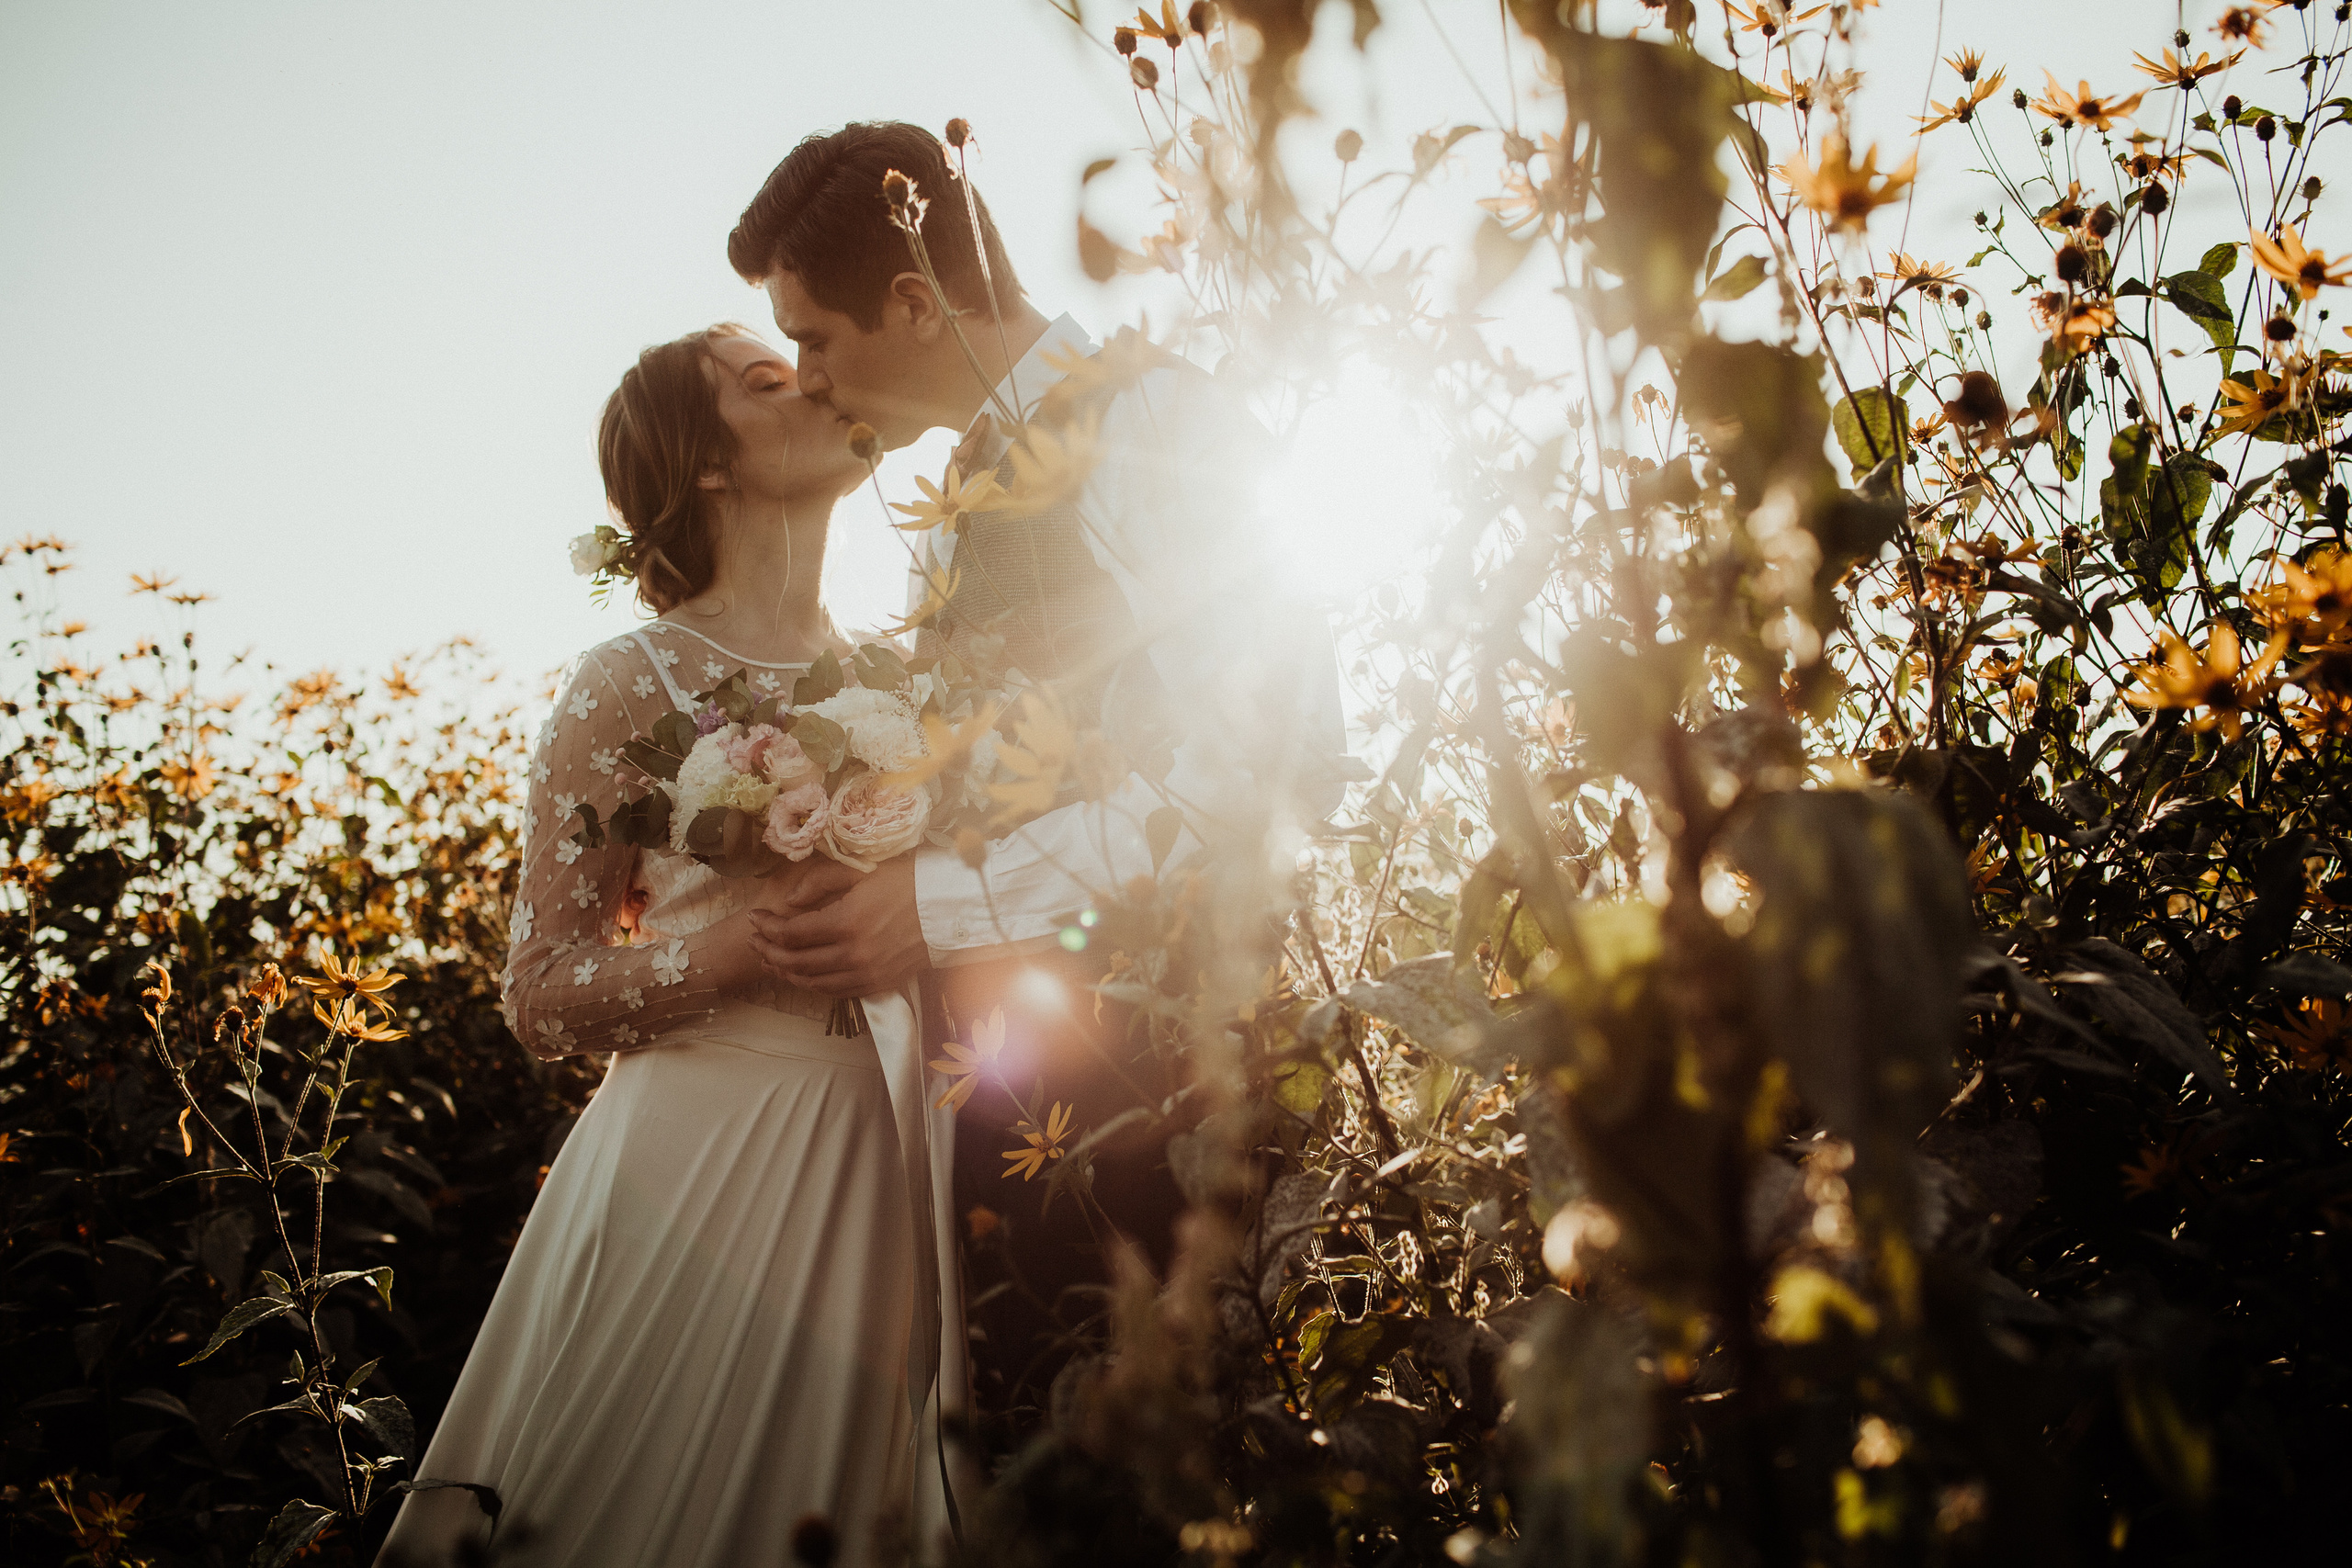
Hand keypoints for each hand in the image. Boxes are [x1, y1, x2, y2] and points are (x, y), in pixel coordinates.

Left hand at [746, 854, 926, 997]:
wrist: (950, 907)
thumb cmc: (907, 881)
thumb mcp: (861, 871)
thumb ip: (820, 883)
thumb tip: (790, 901)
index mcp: (846, 922)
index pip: (791, 933)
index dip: (767, 926)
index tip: (756, 917)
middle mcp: (853, 954)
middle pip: (796, 962)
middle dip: (768, 951)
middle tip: (755, 940)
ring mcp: (867, 973)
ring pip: (813, 983)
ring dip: (787, 973)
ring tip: (772, 960)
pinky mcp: (879, 984)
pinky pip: (836, 992)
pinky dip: (814, 985)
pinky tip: (804, 974)